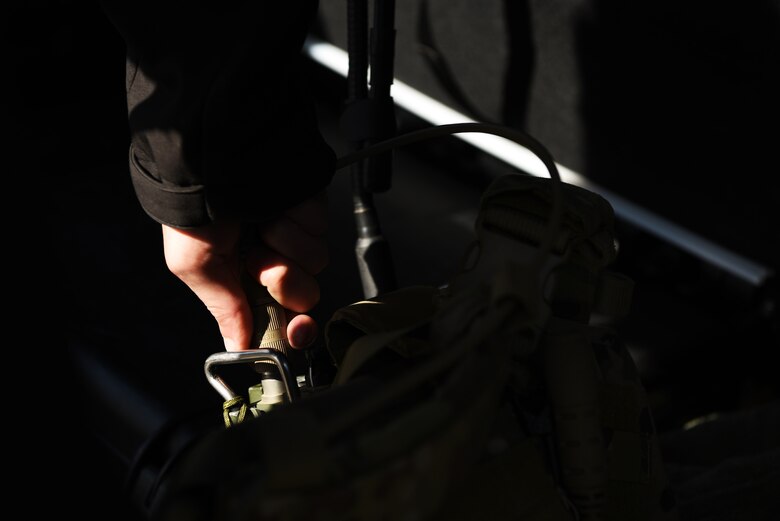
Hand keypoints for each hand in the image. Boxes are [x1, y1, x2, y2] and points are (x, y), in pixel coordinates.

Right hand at [161, 192, 328, 350]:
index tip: (297, 333)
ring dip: (285, 246)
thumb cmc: (195, 211)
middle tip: (260, 261)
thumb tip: (237, 347)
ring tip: (260, 225)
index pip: (281, 317)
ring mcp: (295, 233)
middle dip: (285, 282)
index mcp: (244, 279)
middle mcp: (273, 258)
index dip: (293, 331)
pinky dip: (296, 221)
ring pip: (315, 263)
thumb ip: (224, 309)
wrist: (215, 156)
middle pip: (304, 295)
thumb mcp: (195, 267)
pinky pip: (320, 230)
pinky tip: (276, 206)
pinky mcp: (312, 208)